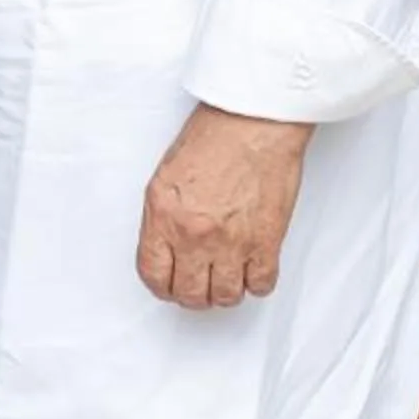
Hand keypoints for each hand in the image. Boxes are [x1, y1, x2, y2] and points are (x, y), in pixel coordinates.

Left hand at [135, 105, 310, 309]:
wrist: (255, 122)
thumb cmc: (215, 136)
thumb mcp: (167, 175)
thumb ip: (163, 216)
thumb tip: (166, 247)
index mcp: (164, 215)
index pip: (153, 274)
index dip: (161, 286)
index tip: (169, 285)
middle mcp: (194, 234)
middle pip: (189, 293)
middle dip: (193, 294)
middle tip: (200, 283)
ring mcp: (231, 242)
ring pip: (225, 296)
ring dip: (225, 291)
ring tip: (227, 277)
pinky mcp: (265, 242)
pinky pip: (260, 285)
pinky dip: (256, 282)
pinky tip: (253, 268)